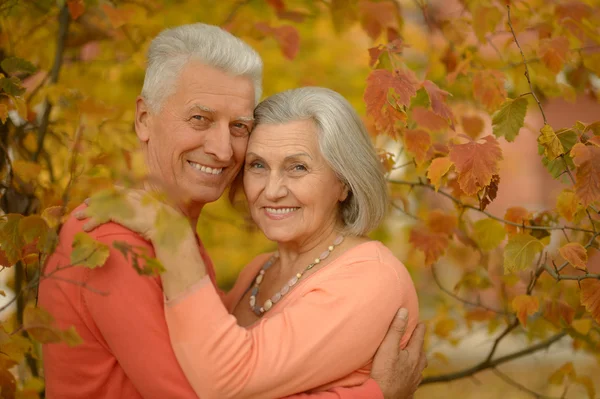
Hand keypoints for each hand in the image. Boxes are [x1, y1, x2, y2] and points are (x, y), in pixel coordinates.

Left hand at [74, 188, 188, 241]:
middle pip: (108, 196)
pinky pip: (101, 217)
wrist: (165, 224)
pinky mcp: (119, 214)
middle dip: (96, 200)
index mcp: (139, 194)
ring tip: (77, 216)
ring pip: (101, 206)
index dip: (109, 193)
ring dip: (88, 212)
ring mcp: (123, 204)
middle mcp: (130, 196)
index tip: (102, 195)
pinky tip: (85, 228)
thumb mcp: (157, 213)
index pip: (120, 191)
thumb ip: (149, 211)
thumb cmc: (165, 222)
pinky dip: (92, 222)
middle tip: (86, 203)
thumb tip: (148, 217)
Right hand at [370, 309, 426, 398]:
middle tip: (415, 339)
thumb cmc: (384, 373)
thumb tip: (404, 311)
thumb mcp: (388, 347)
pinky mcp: (409, 390)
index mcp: (414, 355)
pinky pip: (414, 379)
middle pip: (422, 353)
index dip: (420, 328)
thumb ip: (396, 329)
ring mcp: (414, 380)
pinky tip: (407, 375)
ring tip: (412, 357)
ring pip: (419, 367)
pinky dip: (412, 374)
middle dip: (419, 345)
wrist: (382, 397)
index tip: (421, 322)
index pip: (419, 337)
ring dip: (417, 360)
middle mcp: (418, 368)